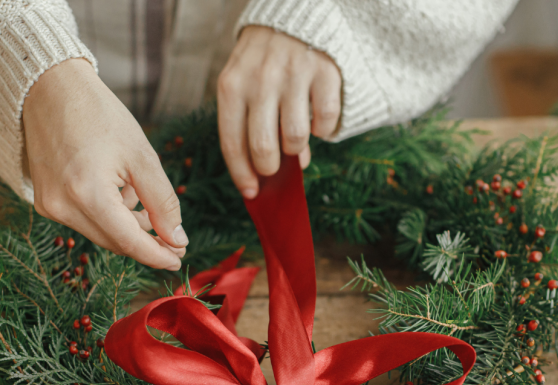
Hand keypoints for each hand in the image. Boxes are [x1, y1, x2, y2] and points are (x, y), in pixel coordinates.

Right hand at [23, 58, 186, 270]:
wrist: (50, 88)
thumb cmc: (99, 115)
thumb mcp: (141, 156)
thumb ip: (162, 202)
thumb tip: (178, 239)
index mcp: (86, 193)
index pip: (129, 242)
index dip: (157, 254)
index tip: (180, 258)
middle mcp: (62, 206)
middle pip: (115, 242)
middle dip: (146, 242)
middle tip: (174, 237)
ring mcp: (49, 206)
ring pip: (100, 233)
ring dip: (128, 227)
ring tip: (146, 205)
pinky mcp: (44, 201)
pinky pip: (84, 221)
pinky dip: (108, 215)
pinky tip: (121, 194)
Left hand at [217, 26, 340, 197]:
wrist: (293, 15)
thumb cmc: (263, 63)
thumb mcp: (245, 85)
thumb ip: (251, 125)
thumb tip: (275, 173)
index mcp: (231, 86)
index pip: (232, 144)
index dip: (242, 175)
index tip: (252, 193)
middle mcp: (260, 81)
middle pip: (263, 148)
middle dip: (270, 167)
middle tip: (276, 165)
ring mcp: (293, 75)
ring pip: (295, 139)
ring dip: (297, 148)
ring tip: (295, 136)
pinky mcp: (325, 72)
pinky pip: (325, 122)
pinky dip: (323, 129)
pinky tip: (316, 118)